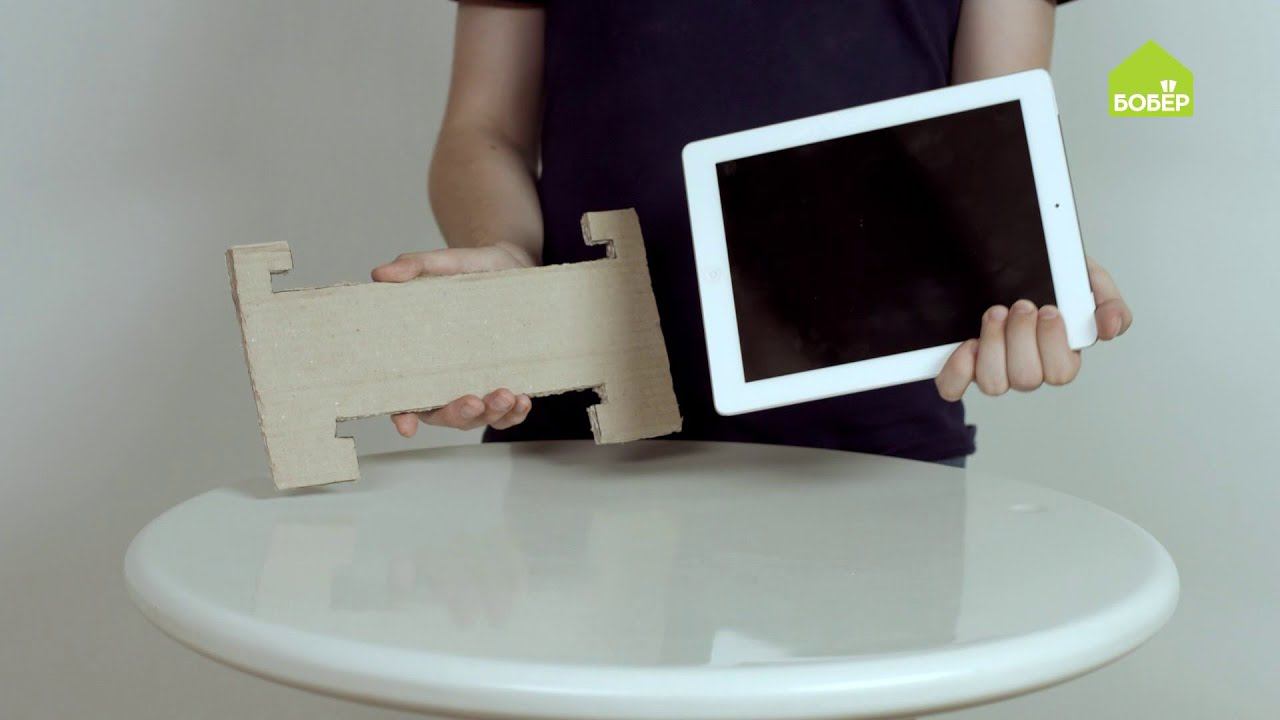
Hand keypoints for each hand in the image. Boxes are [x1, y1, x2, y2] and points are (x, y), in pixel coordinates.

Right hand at [371, 242, 536, 435]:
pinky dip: (514, 413)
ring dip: (492, 414)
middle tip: (473, 402)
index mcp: (421, 359)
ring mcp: (476, 385)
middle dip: (458, 414)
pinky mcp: (504, 383)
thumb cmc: (470, 270)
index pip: (403, 396)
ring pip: (478, 417)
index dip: (402, 415)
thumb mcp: (444, 263)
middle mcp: (446, 380)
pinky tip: (523, 401)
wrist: (512, 267)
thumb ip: (414, 266)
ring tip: (506, 396)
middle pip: (444, 414)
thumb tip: (381, 273)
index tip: (407, 425)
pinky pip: (507, 412)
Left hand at [935, 257, 1131, 399]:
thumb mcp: (1085, 279)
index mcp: (1059, 353)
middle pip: (1027, 378)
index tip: (1049, 309)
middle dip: (1022, 338)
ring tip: (996, 313)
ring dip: (994, 346)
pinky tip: (967, 344)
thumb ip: (1107, 302)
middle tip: (1021, 305)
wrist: (1004, 259)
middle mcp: (1027, 366)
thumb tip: (1110, 327)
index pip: (1061, 372)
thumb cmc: (1049, 277)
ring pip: (994, 384)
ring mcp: (994, 367)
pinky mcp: (963, 365)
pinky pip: (953, 386)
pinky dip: (957, 370)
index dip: (1053, 344)